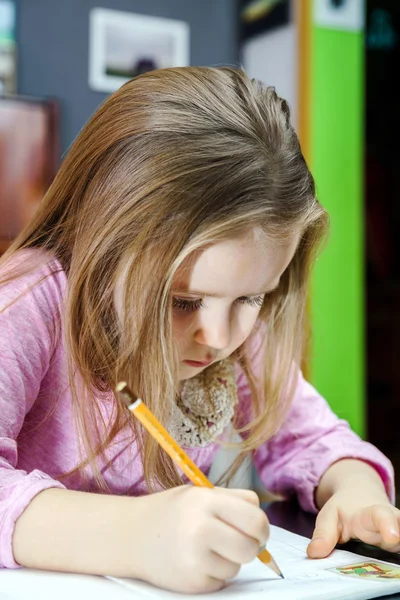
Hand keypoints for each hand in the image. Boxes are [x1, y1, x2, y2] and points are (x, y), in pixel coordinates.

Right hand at [133, 486, 269, 593]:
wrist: (132, 535)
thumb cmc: (173, 511)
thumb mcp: (200, 493)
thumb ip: (233, 500)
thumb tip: (262, 524)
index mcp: (206, 502)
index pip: (255, 519)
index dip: (261, 527)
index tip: (256, 530)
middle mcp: (201, 530)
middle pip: (251, 547)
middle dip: (251, 546)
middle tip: (237, 541)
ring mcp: (196, 559)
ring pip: (238, 566)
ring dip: (229, 559)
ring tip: (206, 547)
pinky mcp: (192, 583)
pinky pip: (222, 581)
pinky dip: (215, 573)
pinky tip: (196, 561)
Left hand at [307, 488, 399, 557]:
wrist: (361, 497)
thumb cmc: (346, 508)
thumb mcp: (330, 516)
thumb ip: (323, 534)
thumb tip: (314, 553)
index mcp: (370, 514)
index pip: (381, 516)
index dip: (387, 525)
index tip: (392, 536)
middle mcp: (391, 524)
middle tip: (397, 542)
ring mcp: (398, 537)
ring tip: (396, 566)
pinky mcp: (399, 547)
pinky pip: (399, 553)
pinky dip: (395, 563)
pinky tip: (391, 571)